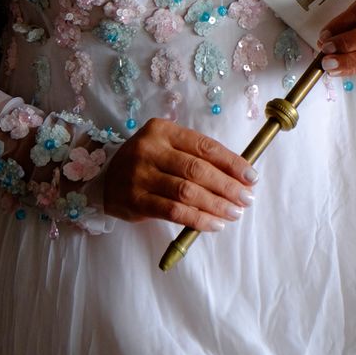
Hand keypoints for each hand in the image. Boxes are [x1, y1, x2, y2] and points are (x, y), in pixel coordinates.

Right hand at [102, 117, 257, 231]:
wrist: (104, 178)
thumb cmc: (147, 162)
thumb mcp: (166, 147)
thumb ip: (194, 156)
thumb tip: (238, 174)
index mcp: (162, 130)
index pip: (204, 146)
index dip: (231, 162)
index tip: (251, 176)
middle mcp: (150, 149)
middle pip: (197, 169)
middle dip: (227, 185)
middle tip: (247, 198)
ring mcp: (141, 175)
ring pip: (187, 192)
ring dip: (216, 204)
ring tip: (235, 213)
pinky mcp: (136, 200)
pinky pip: (174, 212)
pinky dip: (198, 219)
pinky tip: (214, 224)